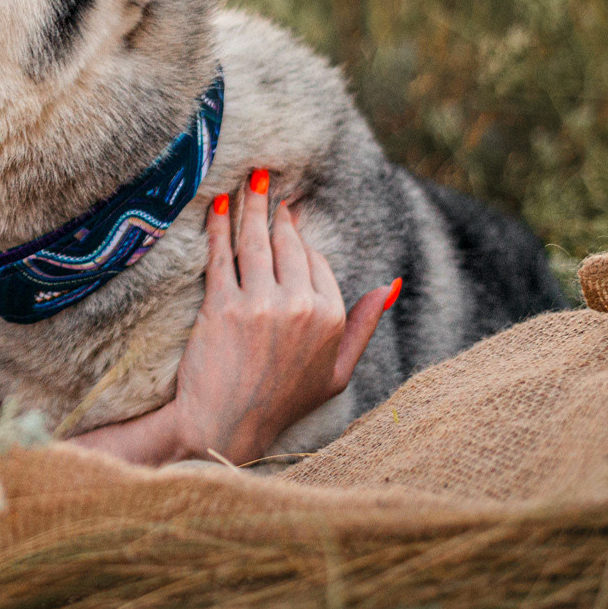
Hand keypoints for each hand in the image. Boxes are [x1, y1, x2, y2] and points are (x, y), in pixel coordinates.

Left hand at [73, 168, 394, 467]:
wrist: (224, 426)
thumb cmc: (281, 404)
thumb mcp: (337, 373)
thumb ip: (364, 326)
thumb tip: (392, 284)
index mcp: (331, 318)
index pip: (315, 261)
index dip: (298, 243)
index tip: (286, 221)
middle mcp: (300, 307)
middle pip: (287, 244)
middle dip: (275, 209)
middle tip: (264, 181)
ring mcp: (260, 306)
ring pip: (255, 242)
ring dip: (248, 206)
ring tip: (246, 181)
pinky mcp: (222, 307)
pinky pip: (221, 255)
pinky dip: (217, 226)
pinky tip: (215, 206)